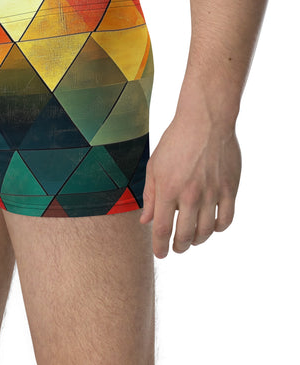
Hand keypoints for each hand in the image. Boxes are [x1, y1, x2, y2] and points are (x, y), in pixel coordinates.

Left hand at [139, 111, 241, 257]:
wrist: (204, 122)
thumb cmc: (175, 142)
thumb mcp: (154, 167)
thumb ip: (151, 196)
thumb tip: (146, 220)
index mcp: (168, 189)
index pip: (163, 229)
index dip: (160, 246)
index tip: (160, 254)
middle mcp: (190, 195)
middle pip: (185, 235)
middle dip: (178, 246)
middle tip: (176, 248)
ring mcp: (212, 193)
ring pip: (207, 231)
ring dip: (198, 240)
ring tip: (192, 240)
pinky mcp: (229, 188)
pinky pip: (226, 219)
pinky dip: (218, 228)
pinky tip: (212, 227)